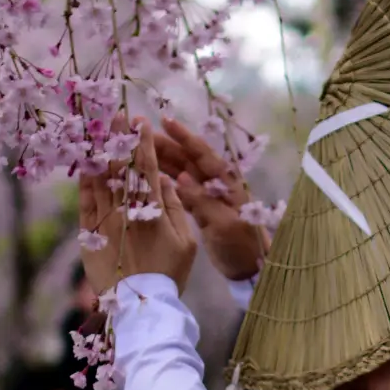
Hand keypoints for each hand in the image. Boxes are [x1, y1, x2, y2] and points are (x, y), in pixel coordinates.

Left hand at [78, 117, 197, 295]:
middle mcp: (126, 212)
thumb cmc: (170, 275)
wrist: (141, 307)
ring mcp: (105, 222)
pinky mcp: (90, 235)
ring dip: (99, 153)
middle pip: (120, 167)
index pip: (147, 168)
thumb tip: (165, 181)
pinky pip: (85, 202)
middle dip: (118, 138)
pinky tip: (84, 165)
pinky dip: (85, 182)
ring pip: (100, 180)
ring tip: (96, 131)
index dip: (143, 143)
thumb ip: (177, 208)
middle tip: (115, 114)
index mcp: (154, 211)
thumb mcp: (187, 243)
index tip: (140, 122)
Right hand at [153, 118, 268, 281]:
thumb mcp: (223, 224)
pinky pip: (181, 190)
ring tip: (140, 151)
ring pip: (182, 173)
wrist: (250, 268)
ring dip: (163, 161)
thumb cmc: (241, 245)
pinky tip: (150, 176)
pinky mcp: (202, 209)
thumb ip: (203, 200)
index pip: (203, 154)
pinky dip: (167, 182)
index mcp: (227, 183)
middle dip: (166, 145)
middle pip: (189, 159)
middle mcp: (217, 184)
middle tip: (141, 134)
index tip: (164, 121)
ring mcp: (208, 196)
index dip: (185, 137)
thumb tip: (180, 177)